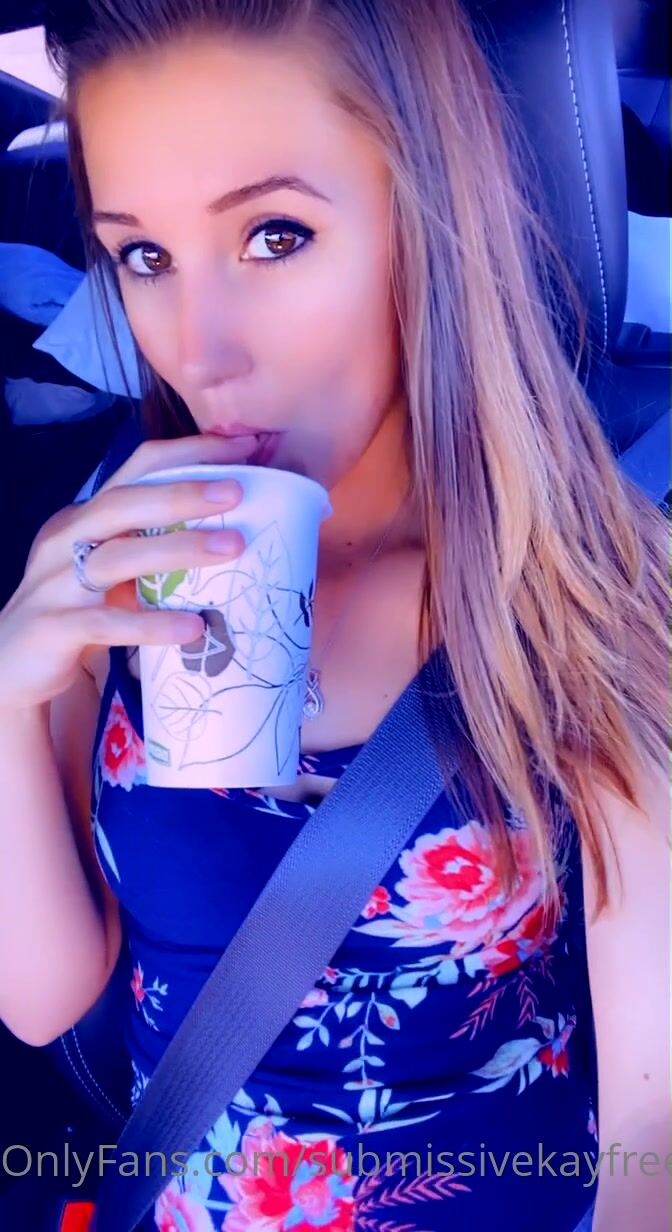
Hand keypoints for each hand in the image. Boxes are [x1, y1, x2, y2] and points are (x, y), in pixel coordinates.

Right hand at [0, 433, 256, 710]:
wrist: (14, 666)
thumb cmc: (77, 611)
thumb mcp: (112, 569)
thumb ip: (154, 545)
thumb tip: (235, 528)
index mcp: (85, 516)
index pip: (138, 468)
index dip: (190, 453)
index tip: (245, 446)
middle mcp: (66, 539)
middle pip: (124, 502)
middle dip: (183, 492)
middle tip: (238, 490)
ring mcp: (55, 583)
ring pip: (118, 557)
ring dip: (177, 549)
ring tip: (231, 548)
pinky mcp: (55, 628)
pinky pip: (107, 623)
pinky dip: (151, 624)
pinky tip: (192, 628)